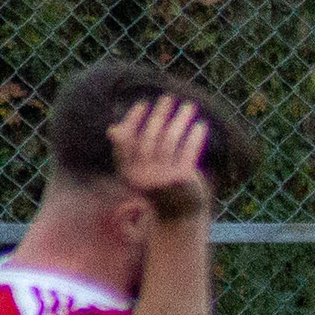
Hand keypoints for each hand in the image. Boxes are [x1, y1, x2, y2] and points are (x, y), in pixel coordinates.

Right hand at [107, 95, 213, 223]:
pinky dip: (194, 137)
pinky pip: (188, 152)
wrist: (177, 216)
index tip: (143, 103)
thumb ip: (129, 151)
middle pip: (149, 138)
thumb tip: (113, 129)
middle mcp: (142, 175)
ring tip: (189, 106)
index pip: (126, 141)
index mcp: (127, 172)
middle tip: (169, 98)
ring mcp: (162, 178)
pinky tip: (201, 125)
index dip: (133, 121)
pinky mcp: (181, 180)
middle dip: (160, 115)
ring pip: (169, 141)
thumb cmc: (157, 186)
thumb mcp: (139, 171)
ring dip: (180, 120)